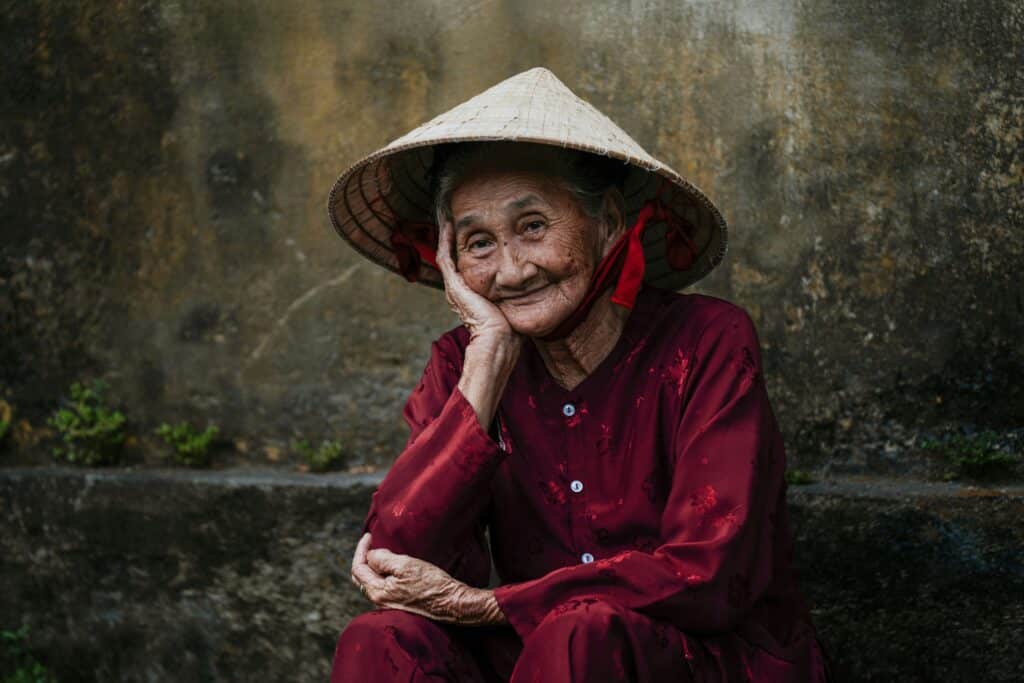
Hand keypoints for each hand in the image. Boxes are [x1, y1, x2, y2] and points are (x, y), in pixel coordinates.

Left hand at [350, 532, 494, 623]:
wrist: (452, 603)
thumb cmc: (431, 583)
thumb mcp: (404, 565)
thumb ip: (382, 559)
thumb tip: (371, 556)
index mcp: (377, 592)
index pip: (358, 568)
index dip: (361, 549)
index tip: (369, 535)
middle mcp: (379, 602)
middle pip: (361, 578)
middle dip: (363, 558)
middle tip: (371, 543)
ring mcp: (389, 605)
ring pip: (372, 583)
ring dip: (372, 566)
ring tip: (381, 552)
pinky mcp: (400, 604)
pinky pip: (383, 587)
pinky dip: (381, 574)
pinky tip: (391, 567)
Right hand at [437, 219, 522, 426]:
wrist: (498, 339)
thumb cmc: (508, 329)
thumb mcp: (510, 305)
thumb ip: (513, 296)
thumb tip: (529, 289)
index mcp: (471, 296)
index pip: (464, 267)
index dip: (465, 250)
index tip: (472, 234)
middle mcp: (459, 290)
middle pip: (452, 258)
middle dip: (452, 239)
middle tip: (453, 220)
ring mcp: (455, 286)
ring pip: (444, 254)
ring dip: (446, 235)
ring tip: (447, 218)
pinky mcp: (454, 284)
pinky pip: (444, 255)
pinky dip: (445, 239)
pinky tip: (448, 224)